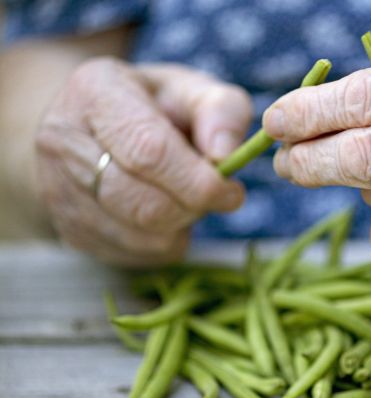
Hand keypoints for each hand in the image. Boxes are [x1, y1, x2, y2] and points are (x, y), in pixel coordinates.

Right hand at [36, 58, 251, 265]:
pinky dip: (165, 243)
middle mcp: (62, 142)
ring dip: (182, 227)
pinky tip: (166, 215)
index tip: (232, 190)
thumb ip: (222, 110)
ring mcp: (57, 191)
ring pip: (141, 236)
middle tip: (216, 196)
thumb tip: (225, 153)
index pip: (149, 152)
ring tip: (187, 198)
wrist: (96, 127)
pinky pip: (135, 255)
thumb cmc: (154, 105)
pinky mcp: (70, 230)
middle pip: (144, 203)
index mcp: (94, 92)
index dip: (198, 180)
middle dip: (194, 207)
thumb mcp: (194, 90)